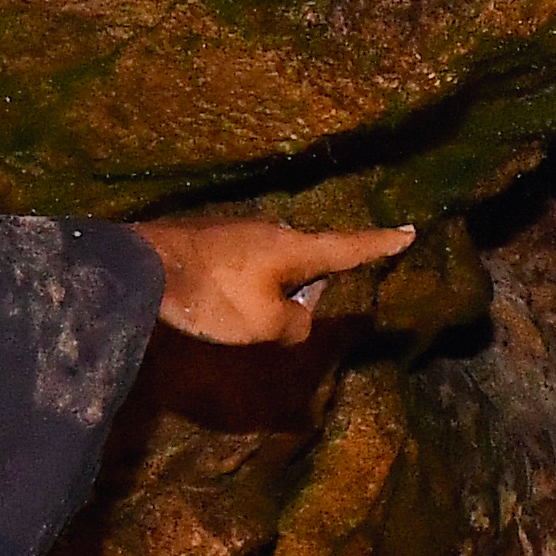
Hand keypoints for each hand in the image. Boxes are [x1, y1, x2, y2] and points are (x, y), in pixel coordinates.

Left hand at [137, 214, 413, 345]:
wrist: (147, 266)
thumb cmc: (214, 296)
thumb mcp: (266, 325)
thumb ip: (296, 324)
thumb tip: (298, 319)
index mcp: (297, 249)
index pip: (350, 248)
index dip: (381, 244)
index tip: (408, 231)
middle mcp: (276, 232)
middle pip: (311, 259)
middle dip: (310, 285)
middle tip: (287, 318)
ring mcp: (244, 231)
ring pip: (278, 263)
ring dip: (274, 288)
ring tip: (245, 315)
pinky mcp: (217, 239)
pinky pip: (250, 263)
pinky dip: (249, 284)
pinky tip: (224, 301)